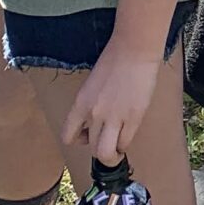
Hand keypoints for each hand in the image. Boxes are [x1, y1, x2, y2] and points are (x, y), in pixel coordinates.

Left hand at [63, 37, 160, 162]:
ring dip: (112, 155)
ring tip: (117, 149)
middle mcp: (94, 114)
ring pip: (106, 153)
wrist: (135, 49)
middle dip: (99, 150)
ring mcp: (114, 117)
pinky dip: (125, 144)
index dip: (78, 140)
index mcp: (81, 104)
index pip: (68, 136)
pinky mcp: (134, 117)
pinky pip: (125, 142)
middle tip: (107, 144)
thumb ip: (90, 105)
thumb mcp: (92, 84)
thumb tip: (95, 122)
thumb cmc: (115, 60)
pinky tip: (128, 134)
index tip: (87, 136)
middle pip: (91, 148)